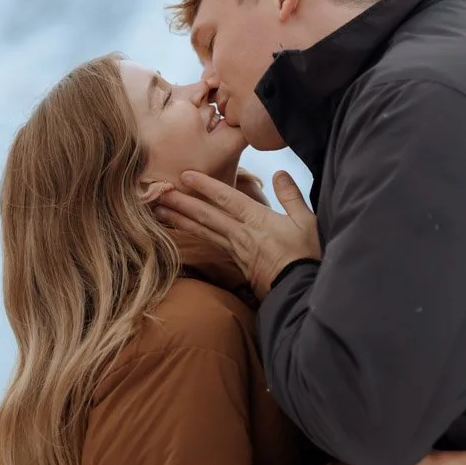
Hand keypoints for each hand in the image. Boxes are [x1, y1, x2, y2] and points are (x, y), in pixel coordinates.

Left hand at [158, 170, 320, 298]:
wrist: (299, 291)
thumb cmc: (305, 255)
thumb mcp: (306, 221)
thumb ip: (291, 195)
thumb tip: (280, 173)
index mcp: (258, 220)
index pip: (227, 199)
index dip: (205, 186)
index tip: (185, 176)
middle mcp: (241, 234)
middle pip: (207, 215)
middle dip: (182, 202)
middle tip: (159, 192)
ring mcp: (236, 250)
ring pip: (203, 231)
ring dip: (180, 219)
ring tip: (159, 211)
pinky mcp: (236, 263)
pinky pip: (210, 244)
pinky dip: (194, 235)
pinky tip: (183, 231)